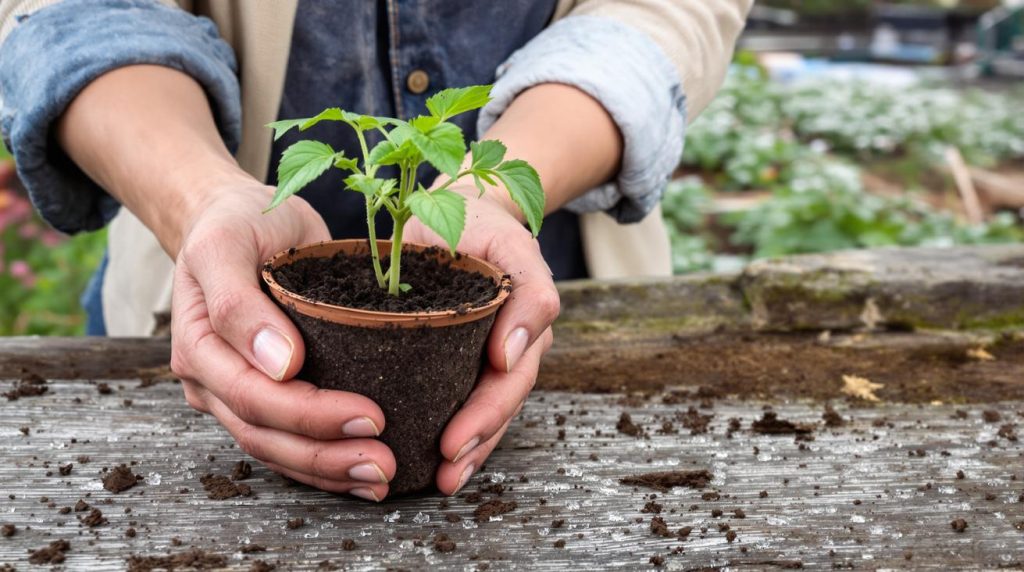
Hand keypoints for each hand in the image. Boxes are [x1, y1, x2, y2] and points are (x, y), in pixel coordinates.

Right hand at [169, 181, 395, 500]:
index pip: (253, 397)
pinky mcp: (264, 394)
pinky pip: (288, 441)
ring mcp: (234, 392)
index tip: (370, 416)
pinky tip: (361, 473)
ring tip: (382, 477)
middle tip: (384, 463)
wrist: (234, 217)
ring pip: (277, 449)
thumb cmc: (235, 223)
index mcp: (199, 346)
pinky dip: (324, 462)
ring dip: (328, 470)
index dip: (310, 415)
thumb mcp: (227, 244)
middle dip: (326, 456)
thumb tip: (281, 365)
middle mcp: (212, 379)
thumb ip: (240, 303)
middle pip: (266, 435)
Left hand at [404, 183, 558, 494]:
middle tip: (445, 472)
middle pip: (499, 405)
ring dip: (467, 451)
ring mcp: (484, 355)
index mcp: (524, 322)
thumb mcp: (510, 242)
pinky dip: (445, 432)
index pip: (510, 379)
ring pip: (483, 413)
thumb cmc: (480, 222)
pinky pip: (455, 400)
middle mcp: (508, 346)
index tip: (453, 442)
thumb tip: (509, 355)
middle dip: (475, 443)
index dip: (486, 415)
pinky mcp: (454, 358)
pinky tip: (427, 460)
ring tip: (441, 481)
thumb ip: (529, 293)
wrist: (453, 207)